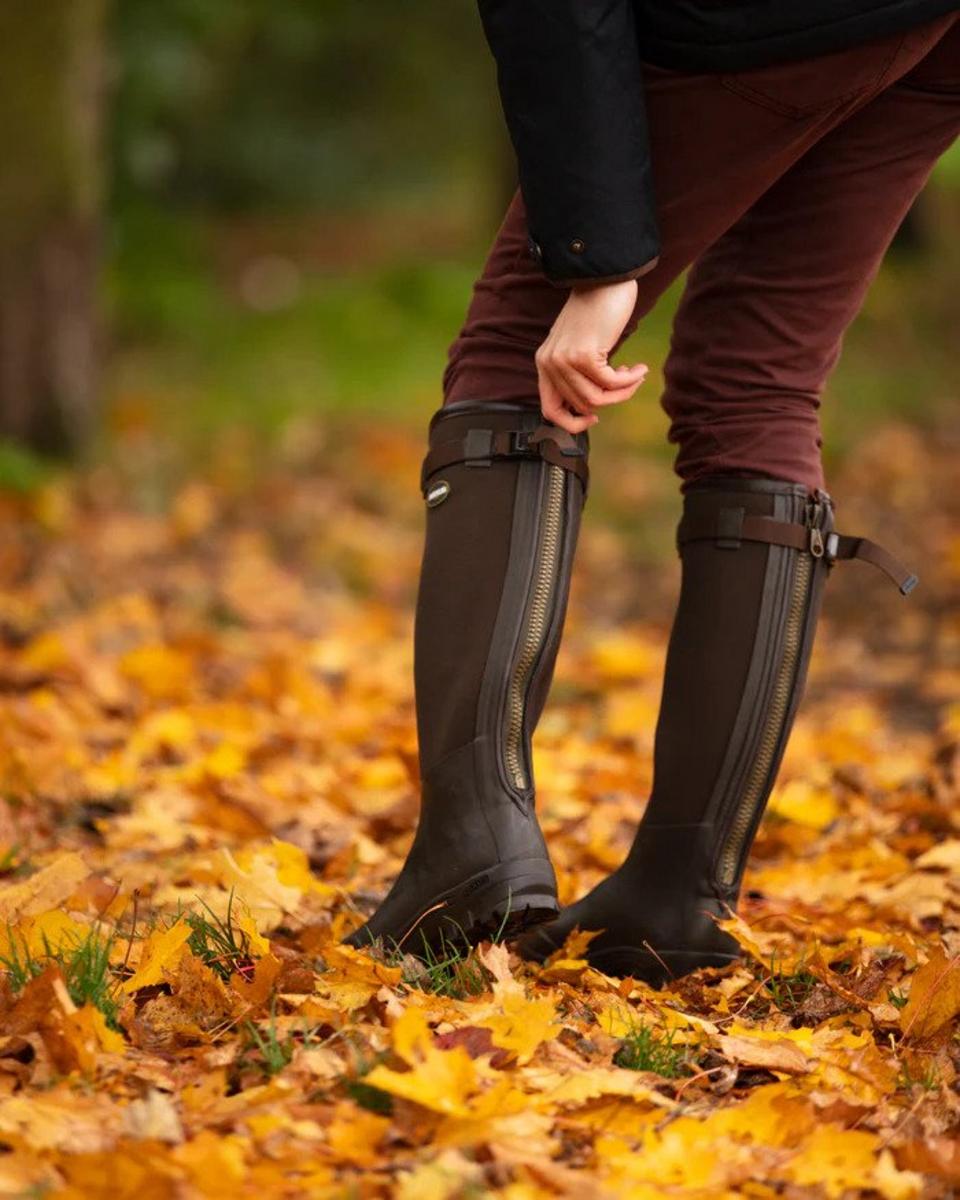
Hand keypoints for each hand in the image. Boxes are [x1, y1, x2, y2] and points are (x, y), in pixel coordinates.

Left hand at [535, 279, 647, 433]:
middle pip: (582, 406)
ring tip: (635, 375)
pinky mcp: (584, 355)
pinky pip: (611, 383)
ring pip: (596, 399)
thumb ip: (577, 372)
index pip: (550, 411)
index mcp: (544, 363)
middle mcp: (549, 364)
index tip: (595, 417)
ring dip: (623, 392)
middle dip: (611, 400)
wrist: (605, 278)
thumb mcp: (579, 344)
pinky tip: (640, 369)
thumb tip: (592, 407)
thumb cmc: (596, 310)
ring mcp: (564, 361)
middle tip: (628, 383)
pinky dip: (630, 380)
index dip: (573, 422)